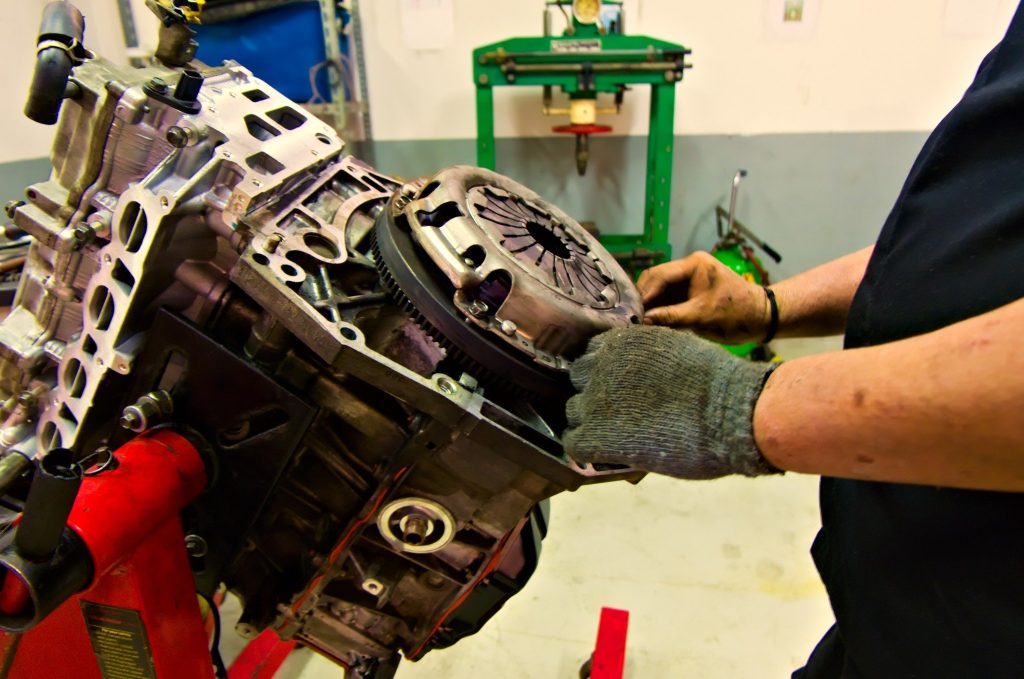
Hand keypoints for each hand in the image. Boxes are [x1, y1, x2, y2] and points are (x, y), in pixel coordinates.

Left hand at [563, 326, 779, 478]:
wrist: (729, 411)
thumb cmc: (717, 384)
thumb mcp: (677, 351)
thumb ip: (649, 358)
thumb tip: (643, 372)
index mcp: (621, 342)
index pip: (594, 354)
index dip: (605, 373)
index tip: (619, 387)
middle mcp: (601, 366)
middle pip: (579, 379)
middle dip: (596, 394)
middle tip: (619, 412)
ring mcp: (594, 401)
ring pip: (574, 411)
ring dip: (591, 421)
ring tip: (616, 435)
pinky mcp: (596, 435)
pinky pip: (574, 443)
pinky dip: (586, 449)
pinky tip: (606, 454)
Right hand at [637, 251, 770, 343]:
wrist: (762, 319)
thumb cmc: (737, 315)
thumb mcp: (703, 317)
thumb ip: (672, 317)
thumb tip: (644, 321)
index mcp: (694, 265)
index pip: (659, 275)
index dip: (644, 294)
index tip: (633, 313)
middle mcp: (688, 268)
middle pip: (655, 280)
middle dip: (644, 299)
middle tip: (632, 319)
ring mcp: (688, 279)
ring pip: (659, 290)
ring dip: (650, 305)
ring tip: (638, 322)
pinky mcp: (689, 292)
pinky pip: (667, 298)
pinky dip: (659, 309)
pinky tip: (650, 322)